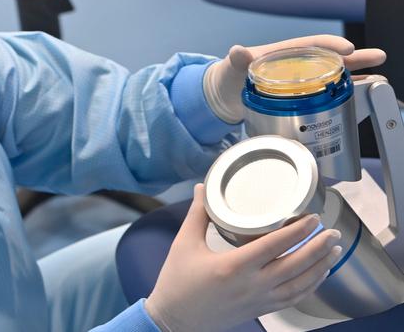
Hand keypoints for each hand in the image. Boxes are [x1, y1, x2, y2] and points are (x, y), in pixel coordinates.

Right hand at [145, 184, 342, 331]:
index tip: (313, 218)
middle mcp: (252, 284)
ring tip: (333, 250)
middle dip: (317, 248)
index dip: (297, 231)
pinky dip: (310, 286)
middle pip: (295, 266)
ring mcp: (259, 300)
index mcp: (234, 265)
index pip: (274, 246)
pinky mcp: (260, 310)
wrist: (174, 320)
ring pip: (299, 285)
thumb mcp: (184, 243)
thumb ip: (197, 214)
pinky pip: (293, 299)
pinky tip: (318, 275)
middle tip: (333, 231)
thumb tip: (203, 188)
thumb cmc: (178, 280)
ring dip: (320, 267)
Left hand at [204, 35, 386, 122]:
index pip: (311, 45)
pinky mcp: (300, 99)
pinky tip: (358, 101)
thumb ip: (237, 59)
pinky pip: (325, 95)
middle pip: (329, 59)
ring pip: (332, 77)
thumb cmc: (230, 76)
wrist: (225, 97)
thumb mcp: (232, 66)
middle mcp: (296, 66)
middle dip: (354, 58)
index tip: (346, 49)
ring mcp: (300, 83)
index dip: (329, 45)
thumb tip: (238, 51)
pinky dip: (342, 97)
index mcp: (284, 53)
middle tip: (377, 57)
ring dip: (355, 78)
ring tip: (379, 79)